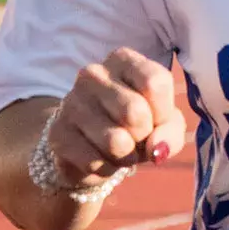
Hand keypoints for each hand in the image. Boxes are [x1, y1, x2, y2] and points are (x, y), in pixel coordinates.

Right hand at [46, 49, 186, 186]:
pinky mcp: (57, 134)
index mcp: (122, 60)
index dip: (163, 112)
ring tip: (120, 149)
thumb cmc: (135, 126)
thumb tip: (156, 149)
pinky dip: (107, 169)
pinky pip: (95, 162)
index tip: (156, 118)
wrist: (90, 146)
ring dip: (127, 157)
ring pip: (116, 142)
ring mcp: (71, 102)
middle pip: (135, 112)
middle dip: (144, 136)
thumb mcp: (164, 122)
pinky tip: (102, 158)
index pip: (155, 82)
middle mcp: (93, 74)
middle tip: (136, 137)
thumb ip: (171, 132)